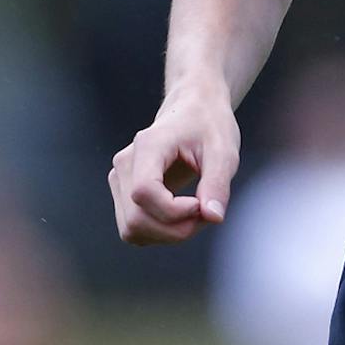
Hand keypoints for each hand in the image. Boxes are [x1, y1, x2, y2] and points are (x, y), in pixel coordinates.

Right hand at [109, 88, 239, 245]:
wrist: (193, 110)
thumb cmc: (208, 125)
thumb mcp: (224, 151)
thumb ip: (218, 184)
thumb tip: (213, 217)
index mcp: (147, 146)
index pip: (143, 193)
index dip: (174, 211)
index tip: (201, 204)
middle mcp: (124, 163)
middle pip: (135, 219)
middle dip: (175, 230)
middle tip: (205, 213)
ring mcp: (120, 179)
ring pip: (131, 229)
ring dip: (167, 234)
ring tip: (195, 214)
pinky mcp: (123, 193)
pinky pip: (134, 229)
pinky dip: (159, 233)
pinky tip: (181, 217)